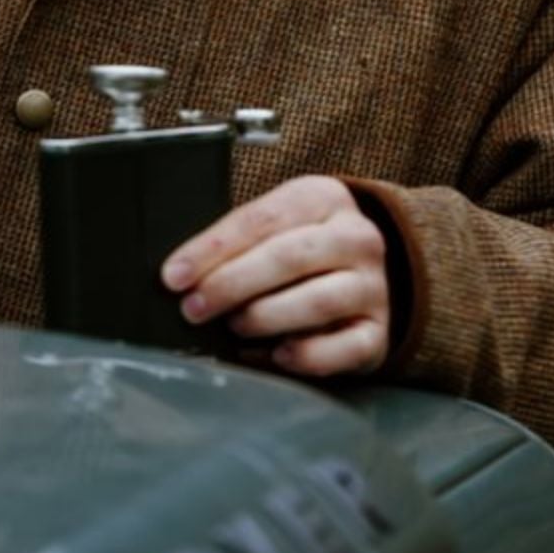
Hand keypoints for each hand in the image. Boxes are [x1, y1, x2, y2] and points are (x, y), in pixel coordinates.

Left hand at [161, 176, 389, 377]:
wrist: (373, 274)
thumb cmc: (305, 247)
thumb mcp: (280, 224)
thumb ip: (240, 240)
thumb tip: (181, 274)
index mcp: (324, 197)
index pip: (262, 218)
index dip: (213, 248)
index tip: (174, 275)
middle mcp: (355, 237)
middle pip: (287, 257)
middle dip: (231, 284)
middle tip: (193, 308)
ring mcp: (373, 286)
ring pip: (315, 302)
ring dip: (264, 317)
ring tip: (233, 327)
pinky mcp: (379, 332)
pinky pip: (342, 349)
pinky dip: (305, 355)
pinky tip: (276, 355)